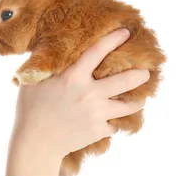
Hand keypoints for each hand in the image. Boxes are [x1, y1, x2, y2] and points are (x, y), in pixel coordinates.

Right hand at [10, 28, 148, 159]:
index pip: (98, 51)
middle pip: (126, 80)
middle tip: (146, 72)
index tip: (126, 32)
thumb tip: (47, 46)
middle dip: (140, 74)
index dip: (114, 39)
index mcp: (72, 77)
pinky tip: (112, 120)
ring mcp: (96, 113)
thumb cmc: (30, 109)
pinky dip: (114, 122)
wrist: (36, 142)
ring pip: (129, 105)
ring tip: (140, 98)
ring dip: (137, 101)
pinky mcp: (99, 130)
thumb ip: (44, 65)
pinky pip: (114, 124)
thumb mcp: (33, 81)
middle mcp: (89, 93)